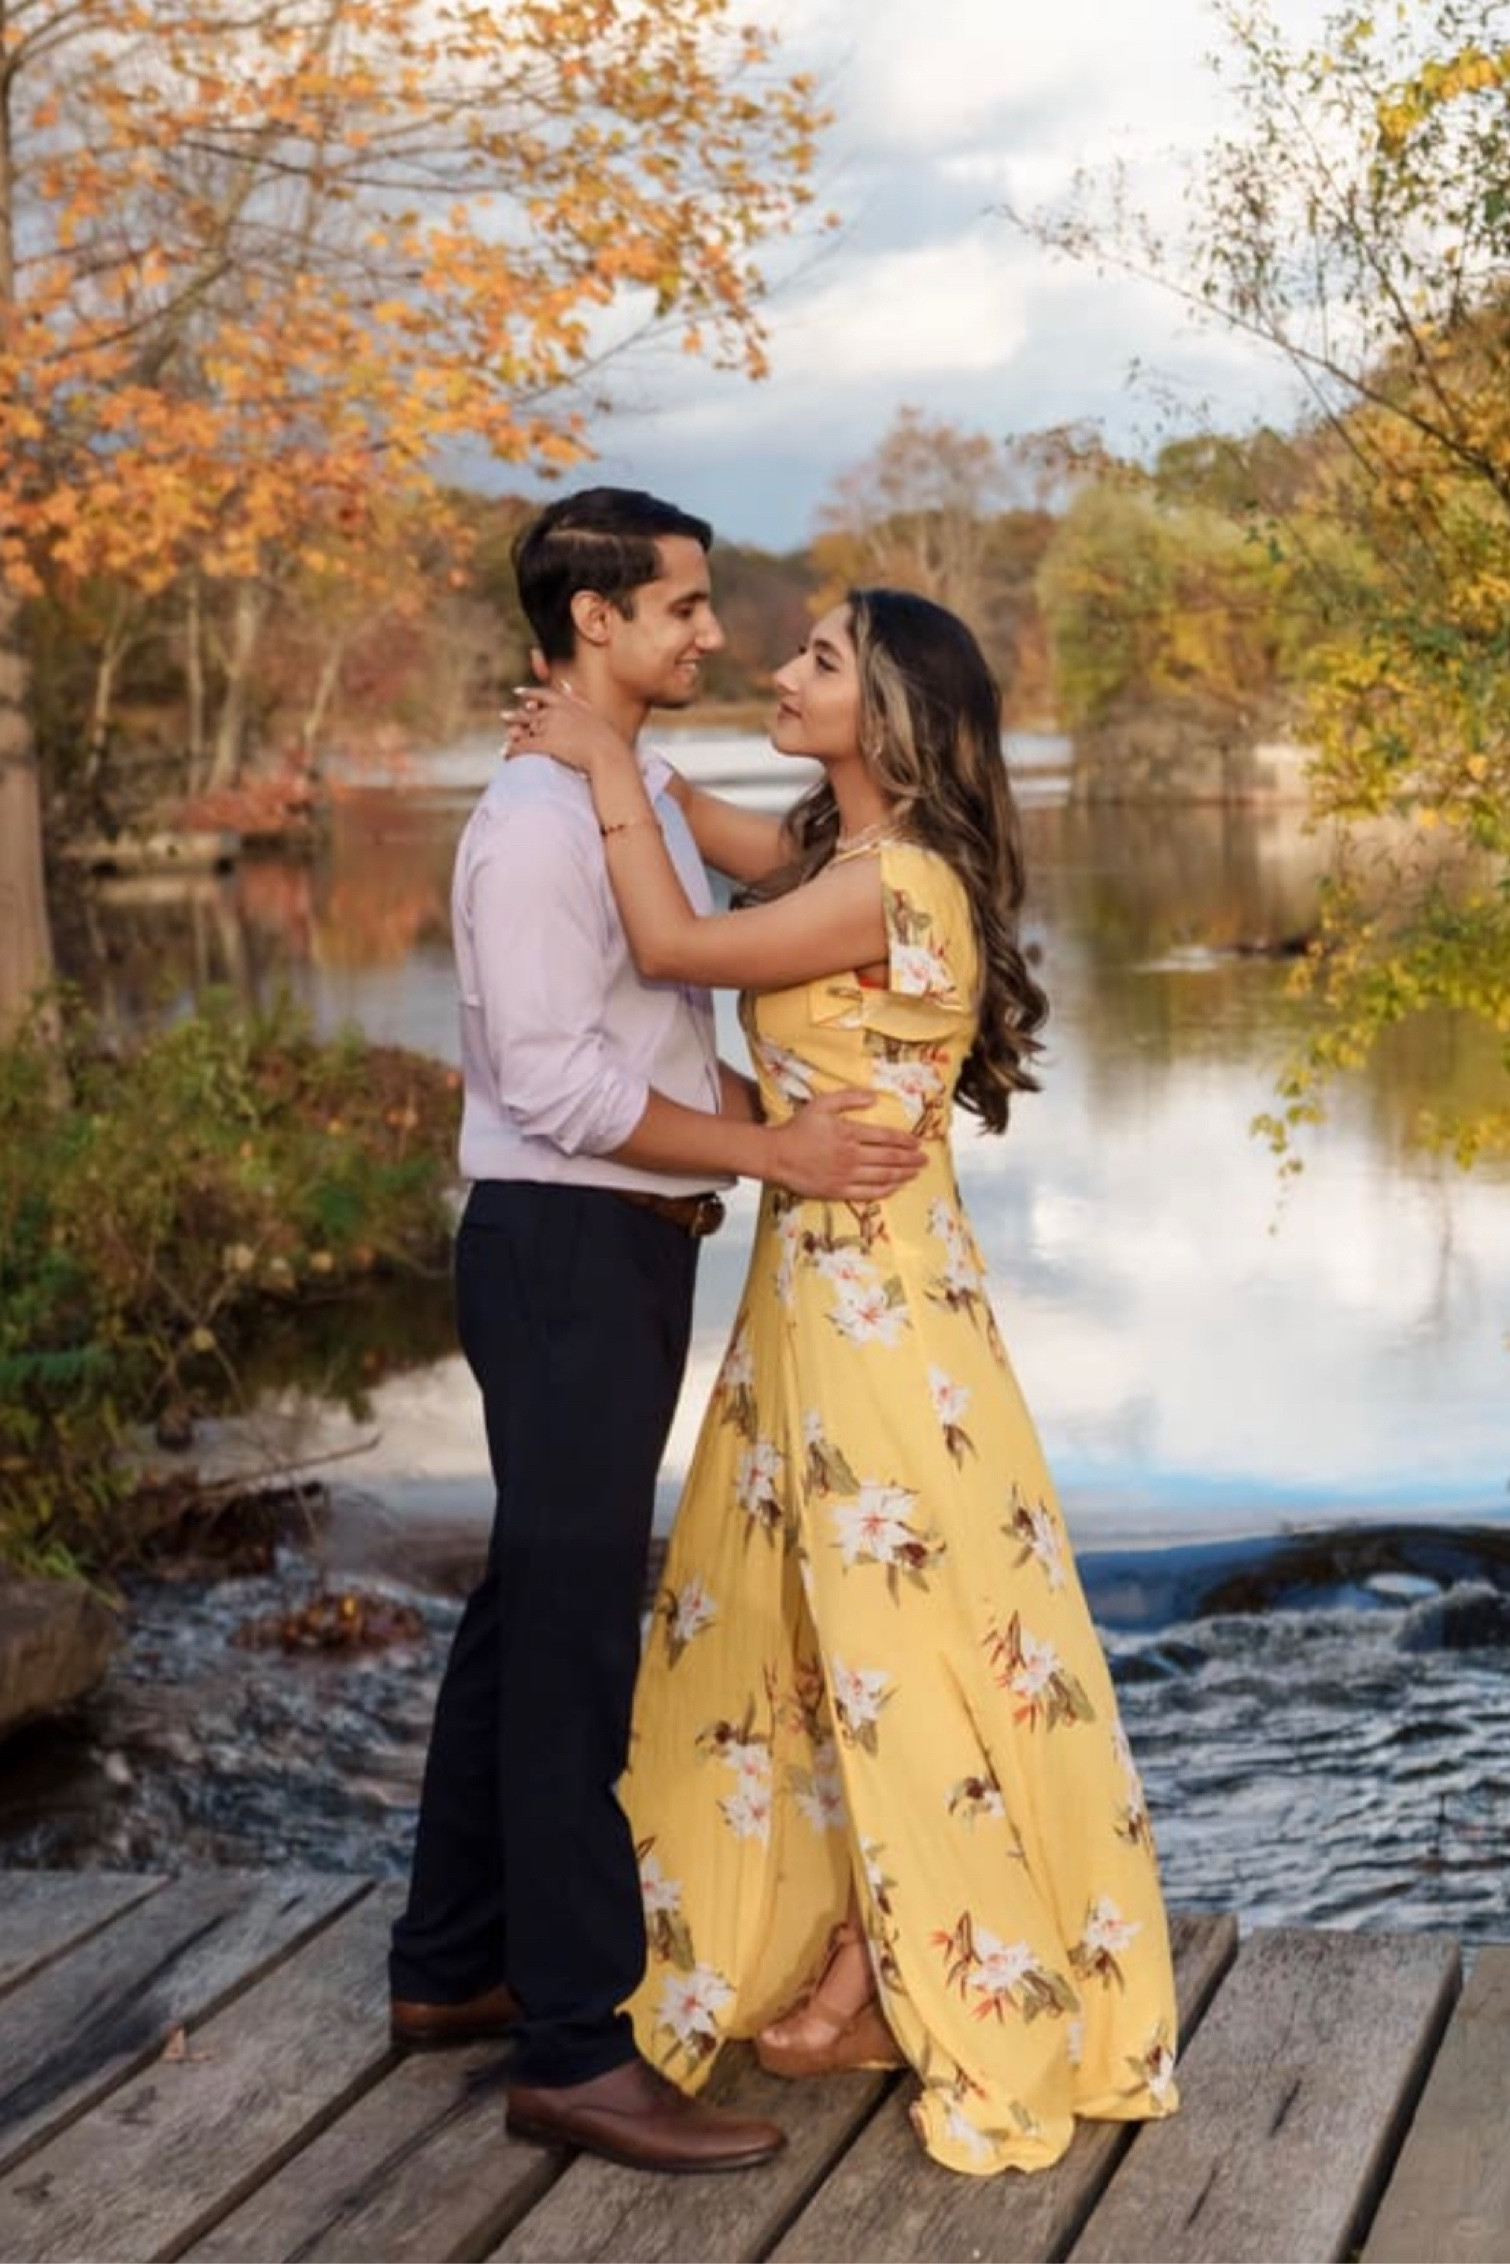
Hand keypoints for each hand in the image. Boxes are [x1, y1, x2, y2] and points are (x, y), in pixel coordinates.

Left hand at [502, 679, 633, 776]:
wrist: (609, 754)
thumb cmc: (607, 740)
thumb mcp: (594, 715)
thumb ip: (579, 700)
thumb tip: (567, 687)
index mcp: (568, 704)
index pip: (544, 694)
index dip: (529, 693)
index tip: (517, 693)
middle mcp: (556, 713)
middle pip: (530, 713)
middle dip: (516, 716)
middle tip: (503, 716)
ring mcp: (550, 728)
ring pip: (524, 729)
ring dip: (513, 733)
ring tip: (506, 737)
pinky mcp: (545, 744)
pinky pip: (523, 746)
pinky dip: (512, 750)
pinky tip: (506, 754)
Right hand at [769, 1090, 924, 1200]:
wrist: (776, 1155)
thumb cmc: (798, 1128)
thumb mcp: (822, 1104)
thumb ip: (849, 1098)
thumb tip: (874, 1097)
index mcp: (849, 1133)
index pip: (885, 1137)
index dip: (905, 1140)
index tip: (917, 1142)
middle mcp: (851, 1155)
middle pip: (889, 1157)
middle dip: (910, 1158)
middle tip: (924, 1159)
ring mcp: (846, 1175)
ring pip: (883, 1176)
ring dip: (903, 1174)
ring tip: (916, 1172)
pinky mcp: (838, 1191)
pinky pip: (868, 1193)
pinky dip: (885, 1190)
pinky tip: (895, 1186)